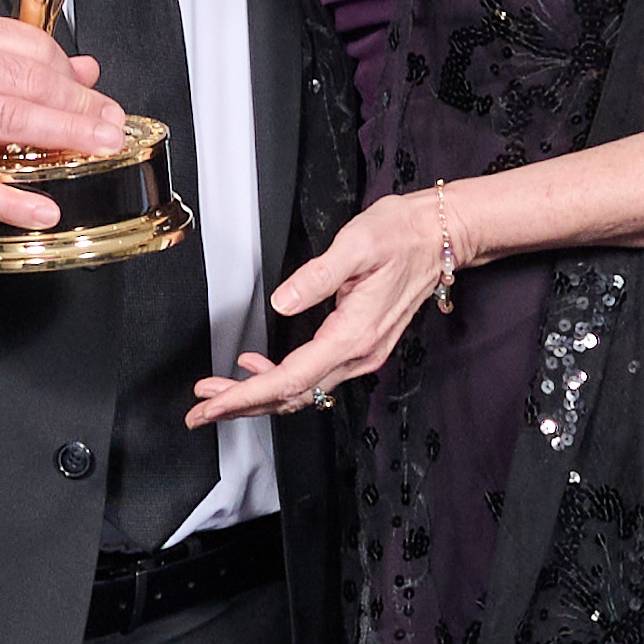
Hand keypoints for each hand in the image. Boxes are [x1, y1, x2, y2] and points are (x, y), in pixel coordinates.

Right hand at [0, 12, 124, 230]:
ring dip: (65, 135)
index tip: (92, 91)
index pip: (26, 46)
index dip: (67, 70)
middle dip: (80, 103)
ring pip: (11, 121)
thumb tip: (83, 68)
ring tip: (99, 148)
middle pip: (27, 81)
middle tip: (112, 122)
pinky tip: (44, 211)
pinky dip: (14, 202)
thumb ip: (11, 59)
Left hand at [187, 192, 457, 426]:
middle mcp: (359, 353)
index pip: (289, 379)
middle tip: (202, 408)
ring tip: (220, 391)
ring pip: (302, 390)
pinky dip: (282, 381)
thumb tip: (282, 301)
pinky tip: (258, 369)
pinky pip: (315, 377)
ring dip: (259, 395)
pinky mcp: (361, 346)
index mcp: (353, 335)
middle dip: (243, 404)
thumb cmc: (404, 235)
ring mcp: (362, 353)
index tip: (212, 405)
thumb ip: (317, 276)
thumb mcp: (357, 244)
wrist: (442, 236)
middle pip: (292, 395)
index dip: (245, 396)